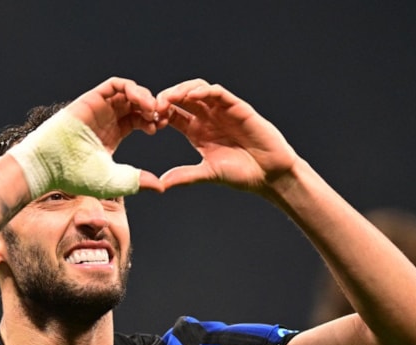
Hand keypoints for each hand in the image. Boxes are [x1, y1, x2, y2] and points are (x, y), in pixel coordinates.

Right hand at [7, 77, 169, 196]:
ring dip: (144, 97)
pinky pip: (115, 85)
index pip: (138, 120)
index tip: (162, 127)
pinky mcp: (91, 99)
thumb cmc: (75, 176)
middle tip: (163, 116)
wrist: (50, 166)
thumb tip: (161, 187)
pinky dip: (132, 89)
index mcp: (112, 135)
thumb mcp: (114, 181)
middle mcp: (106, 119)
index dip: (152, 121)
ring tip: (154, 110)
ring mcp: (98, 108)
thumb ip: (137, 181)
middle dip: (152, 108)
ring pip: (127, 92)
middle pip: (135, 104)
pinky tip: (142, 102)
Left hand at [157, 79, 298, 194]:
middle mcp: (208, 118)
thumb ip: (185, 176)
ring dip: (181, 90)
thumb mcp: (208, 173)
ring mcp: (222, 111)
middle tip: (151, 106)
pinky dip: (204, 91)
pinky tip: (190, 96)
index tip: (147, 121)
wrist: (269, 174)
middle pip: (182, 98)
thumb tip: (160, 184)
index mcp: (197, 131)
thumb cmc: (242, 174)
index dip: (160, 114)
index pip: (173, 115)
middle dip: (166, 99)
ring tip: (167, 99)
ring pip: (197, 90)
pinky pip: (218, 92)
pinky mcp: (237, 107)